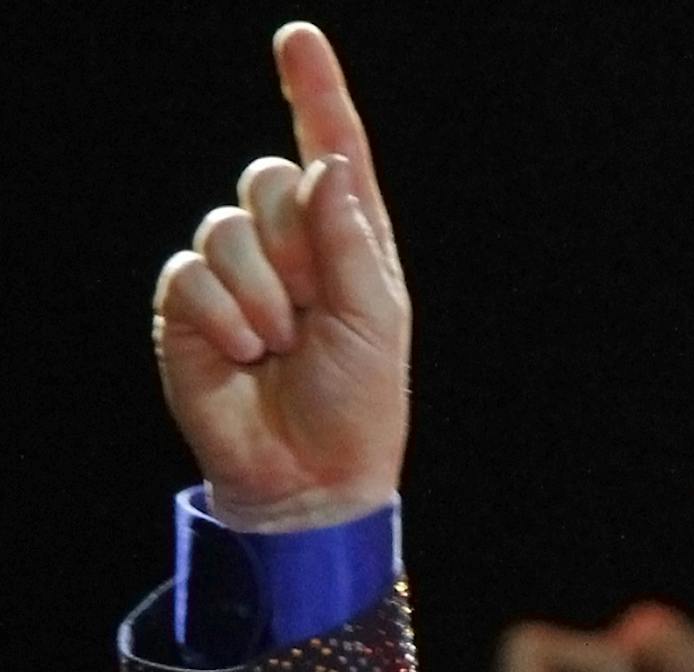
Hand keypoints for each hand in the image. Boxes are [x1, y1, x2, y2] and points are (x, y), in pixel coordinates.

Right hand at [152, 23, 408, 531]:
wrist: (312, 477)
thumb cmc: (359, 406)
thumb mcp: (376, 319)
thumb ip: (350, 238)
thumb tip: (324, 163)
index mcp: (346, 245)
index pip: (328, 153)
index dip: (314, 95)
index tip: (300, 40)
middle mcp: (287, 249)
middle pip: (264, 179)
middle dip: (293, 246)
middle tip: (311, 313)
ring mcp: (234, 275)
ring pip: (225, 226)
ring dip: (263, 295)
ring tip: (281, 348)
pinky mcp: (189, 307)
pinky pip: (193, 274)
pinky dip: (226, 318)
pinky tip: (244, 356)